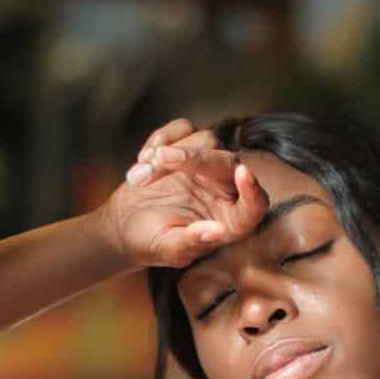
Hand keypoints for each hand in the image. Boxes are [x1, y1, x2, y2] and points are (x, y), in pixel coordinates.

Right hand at [96, 118, 268, 269]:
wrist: (123, 225)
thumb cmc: (150, 243)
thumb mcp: (168, 250)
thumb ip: (192, 242)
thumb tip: (217, 231)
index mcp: (231, 222)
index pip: (255, 205)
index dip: (253, 190)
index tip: (243, 174)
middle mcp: (226, 191)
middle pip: (228, 162)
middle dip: (195, 157)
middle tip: (161, 159)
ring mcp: (209, 166)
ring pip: (206, 139)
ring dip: (167, 154)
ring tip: (138, 178)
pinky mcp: (189, 146)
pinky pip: (184, 128)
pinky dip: (160, 139)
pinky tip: (142, 162)